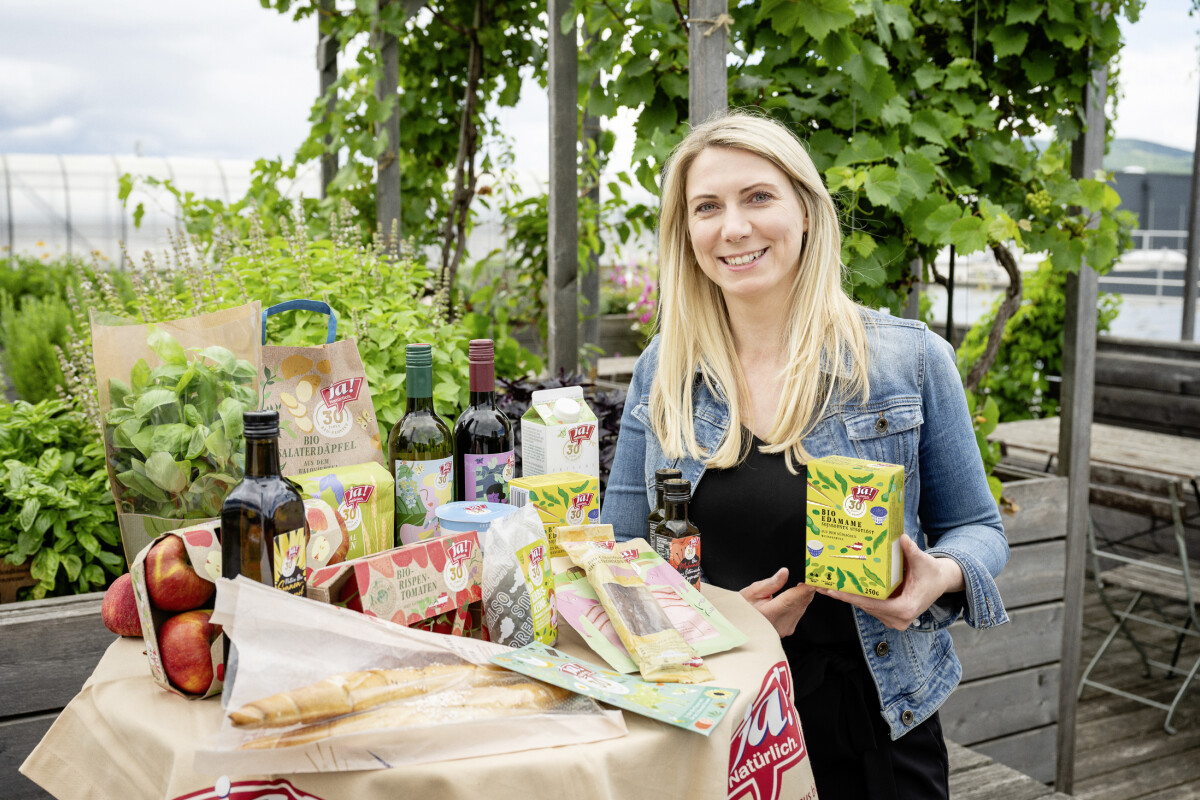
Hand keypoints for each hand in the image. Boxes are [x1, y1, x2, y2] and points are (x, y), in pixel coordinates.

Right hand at [740, 568, 816, 637]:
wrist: (740, 625)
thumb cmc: (743, 608)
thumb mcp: (751, 592)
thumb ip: (771, 583)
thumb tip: (784, 572)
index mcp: (769, 614)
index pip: (793, 598)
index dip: (805, 588)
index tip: (813, 579)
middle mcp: (780, 624)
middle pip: (801, 603)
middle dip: (807, 589)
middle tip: (811, 575)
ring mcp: (786, 628)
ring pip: (802, 607)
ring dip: (804, 596)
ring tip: (802, 584)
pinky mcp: (789, 630)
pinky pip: (799, 613)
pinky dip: (800, 603)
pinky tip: (795, 596)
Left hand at [816, 535, 963, 630]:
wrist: (940, 581)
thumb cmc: (932, 573)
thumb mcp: (923, 561)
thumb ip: (912, 551)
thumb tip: (902, 539)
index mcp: (905, 609)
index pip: (873, 604)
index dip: (852, 597)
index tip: (834, 590)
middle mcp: (898, 619)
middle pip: (865, 607)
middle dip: (843, 596)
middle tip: (821, 585)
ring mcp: (893, 619)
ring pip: (865, 607)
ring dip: (847, 596)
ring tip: (826, 585)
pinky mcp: (890, 615)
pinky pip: (869, 606)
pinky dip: (857, 596)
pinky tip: (841, 587)